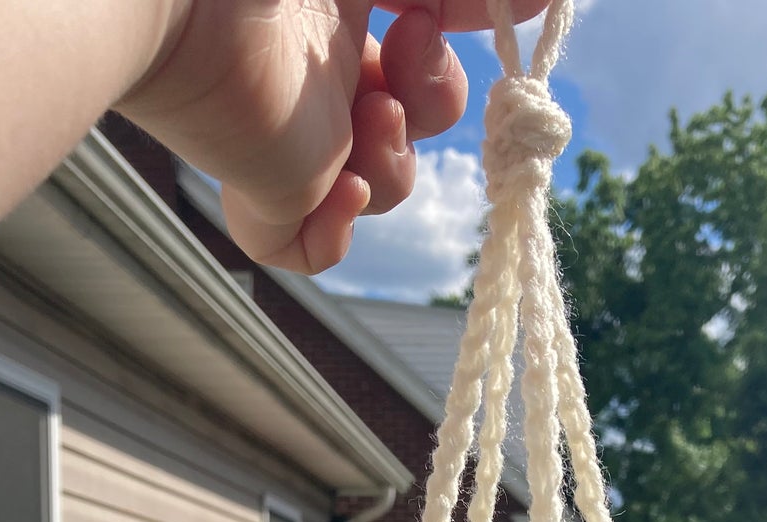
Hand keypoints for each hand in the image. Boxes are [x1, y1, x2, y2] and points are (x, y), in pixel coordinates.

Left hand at [120, 0, 545, 273]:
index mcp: (343, 6)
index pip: (426, 41)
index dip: (468, 36)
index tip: (500, 16)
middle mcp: (318, 72)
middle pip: (414, 119)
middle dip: (438, 97)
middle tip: (407, 54)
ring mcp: (293, 137)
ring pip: (380, 184)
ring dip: (399, 159)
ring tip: (367, 117)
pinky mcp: (266, 191)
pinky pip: (310, 251)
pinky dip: (337, 235)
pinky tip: (340, 189)